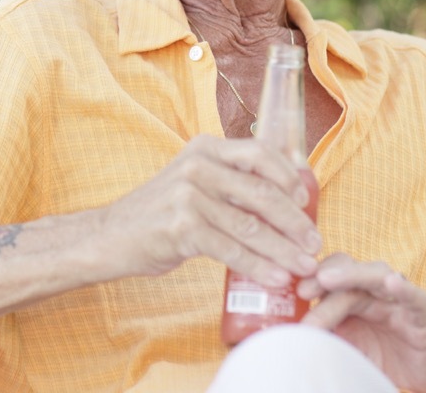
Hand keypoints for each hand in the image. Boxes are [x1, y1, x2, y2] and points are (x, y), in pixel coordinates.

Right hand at [100, 135, 321, 285]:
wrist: (111, 236)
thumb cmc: (159, 213)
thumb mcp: (192, 182)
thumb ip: (228, 182)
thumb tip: (283, 202)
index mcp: (204, 148)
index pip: (259, 153)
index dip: (289, 177)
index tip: (307, 202)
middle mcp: (198, 166)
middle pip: (262, 191)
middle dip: (294, 221)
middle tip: (313, 243)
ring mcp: (188, 196)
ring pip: (251, 225)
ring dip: (283, 249)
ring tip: (304, 266)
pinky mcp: (182, 228)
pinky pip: (231, 249)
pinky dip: (258, 266)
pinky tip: (275, 277)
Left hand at [299, 254, 425, 392]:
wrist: (419, 373)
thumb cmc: (376, 354)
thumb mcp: (341, 344)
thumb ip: (319, 334)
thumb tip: (281, 337)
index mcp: (349, 292)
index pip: (327, 272)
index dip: (308, 277)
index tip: (288, 290)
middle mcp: (371, 288)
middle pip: (345, 270)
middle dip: (321, 278)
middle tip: (302, 289)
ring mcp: (395, 296)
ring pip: (374, 275)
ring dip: (350, 275)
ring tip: (327, 279)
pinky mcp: (419, 312)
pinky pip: (412, 295)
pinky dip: (402, 288)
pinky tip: (392, 282)